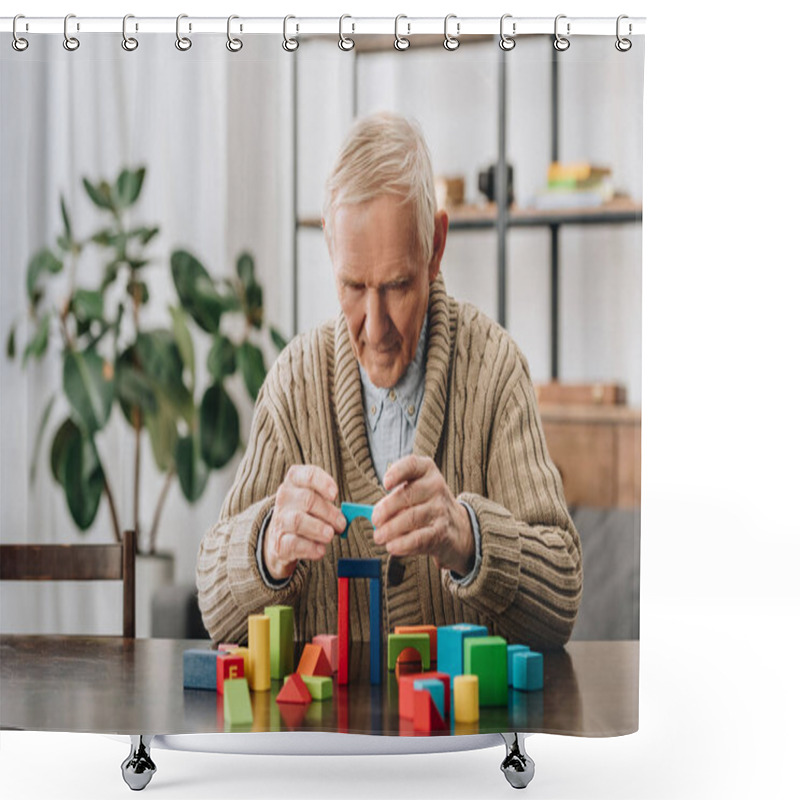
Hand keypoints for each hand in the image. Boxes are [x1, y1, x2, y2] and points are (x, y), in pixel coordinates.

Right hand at [264, 465, 346, 580]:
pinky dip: (310, 548)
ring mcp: (280, 520)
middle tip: (341, 524)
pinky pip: (294, 544)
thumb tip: (347, 517)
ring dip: (318, 529)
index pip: (308, 475)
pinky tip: (320, 550)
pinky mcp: (279, 543)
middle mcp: (285, 498)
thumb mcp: (316, 502)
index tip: (335, 494)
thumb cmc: (306, 514)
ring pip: (298, 521)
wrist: (281, 538)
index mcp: (295, 482)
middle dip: (329, 513)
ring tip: (330, 535)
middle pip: (307, 500)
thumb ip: (331, 506)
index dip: (323, 482)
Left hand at [371, 455, 474, 574]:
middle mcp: (436, 487)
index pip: (412, 464)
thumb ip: (396, 497)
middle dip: (386, 509)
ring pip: (411, 518)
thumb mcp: (416, 491)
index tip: (385, 484)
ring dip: (390, 529)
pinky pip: (418, 538)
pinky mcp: (441, 533)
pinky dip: (401, 544)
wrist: (457, 527)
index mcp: (427, 470)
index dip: (397, 472)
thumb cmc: (427, 505)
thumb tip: (374, 514)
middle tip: (374, 520)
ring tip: (379, 536)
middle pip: (407, 495)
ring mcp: (440, 510)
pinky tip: (392, 546)